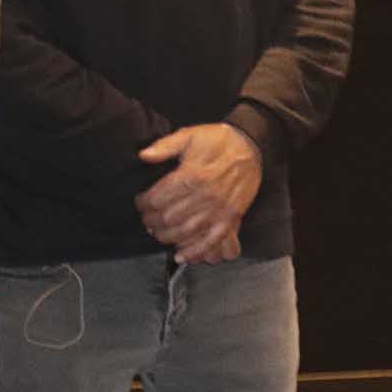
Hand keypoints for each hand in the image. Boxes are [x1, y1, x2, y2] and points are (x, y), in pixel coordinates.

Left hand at [136, 122, 261, 262]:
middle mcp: (204, 195)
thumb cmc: (217, 140)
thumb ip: (165, 146)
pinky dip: (195, 251)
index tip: (140, 202)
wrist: (251, 146)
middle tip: (146, 219)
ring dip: (167, 236)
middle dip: (152, 221)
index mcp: (191, 175)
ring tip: (157, 233)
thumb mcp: (189, 135)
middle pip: (168, 218)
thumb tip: (144, 156)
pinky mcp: (231, 218)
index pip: (158, 198)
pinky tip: (181, 256)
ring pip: (185, 232)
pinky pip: (212, 240)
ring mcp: (219, 209)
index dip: (143, 203)